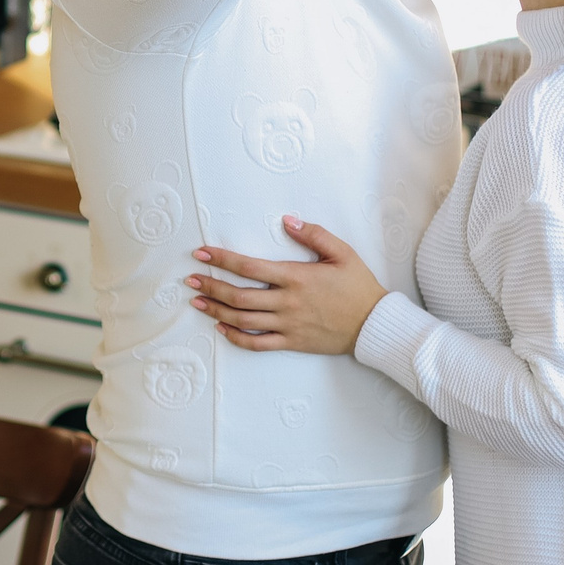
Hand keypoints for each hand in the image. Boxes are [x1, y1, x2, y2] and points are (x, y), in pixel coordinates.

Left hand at [188, 218, 388, 354]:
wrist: (374, 324)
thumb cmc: (359, 286)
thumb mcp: (342, 252)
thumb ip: (314, 234)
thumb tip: (287, 220)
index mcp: (297, 277)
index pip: (250, 268)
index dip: (222, 260)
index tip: (202, 253)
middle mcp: (287, 302)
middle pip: (239, 296)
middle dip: (210, 286)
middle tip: (189, 280)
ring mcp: (288, 325)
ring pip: (243, 320)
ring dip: (216, 310)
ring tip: (197, 301)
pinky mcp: (292, 342)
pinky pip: (258, 344)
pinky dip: (236, 337)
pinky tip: (222, 327)